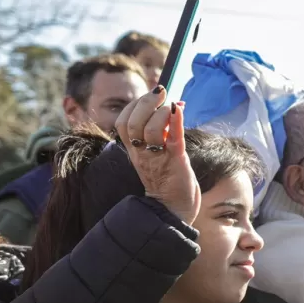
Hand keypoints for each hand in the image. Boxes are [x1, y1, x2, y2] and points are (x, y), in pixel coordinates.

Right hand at [115, 87, 199, 224]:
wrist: (174, 209)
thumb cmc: (169, 180)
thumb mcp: (159, 154)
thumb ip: (162, 132)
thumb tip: (175, 104)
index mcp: (134, 150)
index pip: (123, 121)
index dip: (135, 105)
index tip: (151, 96)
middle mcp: (142, 153)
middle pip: (132, 122)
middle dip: (146, 101)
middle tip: (162, 93)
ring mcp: (158, 157)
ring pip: (149, 129)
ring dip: (162, 112)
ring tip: (174, 106)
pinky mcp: (176, 161)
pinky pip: (172, 138)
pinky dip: (176, 122)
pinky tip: (180, 109)